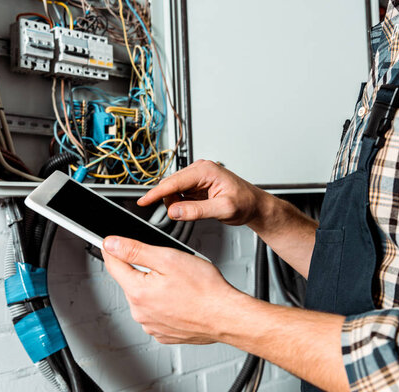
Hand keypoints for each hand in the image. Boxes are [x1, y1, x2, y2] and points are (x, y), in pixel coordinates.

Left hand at [101, 235, 240, 343]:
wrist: (226, 316)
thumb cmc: (205, 289)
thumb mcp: (168, 259)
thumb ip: (135, 250)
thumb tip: (111, 244)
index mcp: (138, 291)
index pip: (113, 265)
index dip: (112, 249)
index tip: (111, 242)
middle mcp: (140, 312)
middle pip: (130, 281)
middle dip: (142, 269)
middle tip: (168, 263)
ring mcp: (151, 325)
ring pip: (144, 297)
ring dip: (154, 287)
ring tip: (179, 283)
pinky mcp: (163, 333)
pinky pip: (156, 313)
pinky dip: (164, 304)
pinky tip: (181, 298)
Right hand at [138, 159, 266, 225]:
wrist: (255, 205)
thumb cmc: (245, 203)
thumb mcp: (222, 209)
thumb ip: (197, 211)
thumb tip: (175, 211)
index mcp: (206, 171)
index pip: (174, 182)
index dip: (156, 193)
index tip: (143, 202)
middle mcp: (200, 170)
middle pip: (171, 184)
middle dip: (169, 201)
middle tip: (178, 215)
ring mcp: (199, 177)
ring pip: (174, 190)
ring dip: (176, 203)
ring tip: (194, 211)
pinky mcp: (198, 185)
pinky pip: (181, 194)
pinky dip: (181, 203)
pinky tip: (193, 209)